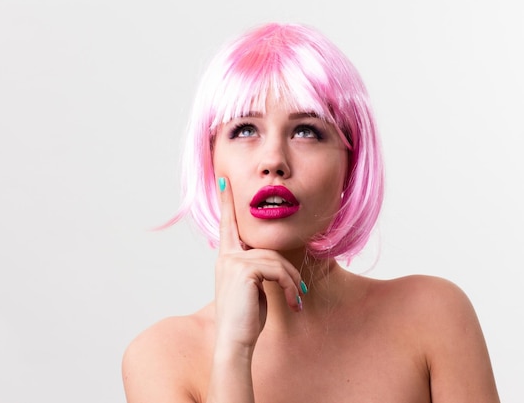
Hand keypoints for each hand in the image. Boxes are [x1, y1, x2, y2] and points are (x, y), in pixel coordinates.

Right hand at [214, 177, 302, 349]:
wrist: (234, 342)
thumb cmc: (246, 319)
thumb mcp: (253, 289)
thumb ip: (258, 270)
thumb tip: (274, 264)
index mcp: (226, 259)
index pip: (227, 226)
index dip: (227, 203)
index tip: (225, 181)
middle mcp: (226, 257)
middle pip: (268, 249)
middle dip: (287, 272)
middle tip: (298, 293)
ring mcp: (233, 262)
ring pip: (276, 260)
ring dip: (292, 283)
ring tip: (296, 302)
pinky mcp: (244, 269)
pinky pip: (278, 270)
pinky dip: (290, 287)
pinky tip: (293, 303)